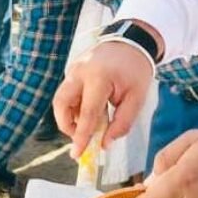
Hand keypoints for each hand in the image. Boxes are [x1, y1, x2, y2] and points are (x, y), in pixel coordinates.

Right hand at [54, 41, 152, 158]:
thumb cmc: (136, 70)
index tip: (77, 154)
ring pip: (61, 99)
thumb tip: (104, 144)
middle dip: (66, 125)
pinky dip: (75, 106)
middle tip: (80, 136)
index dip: (81, 136)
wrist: (132, 42)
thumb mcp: (137, 98)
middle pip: (60, 103)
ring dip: (70, 116)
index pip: (86, 113)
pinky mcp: (72, 70)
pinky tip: (92, 108)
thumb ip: (122, 123)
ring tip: (92, 120)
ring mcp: (73, 69)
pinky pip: (67, 92)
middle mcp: (80, 72)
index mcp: (99, 78)